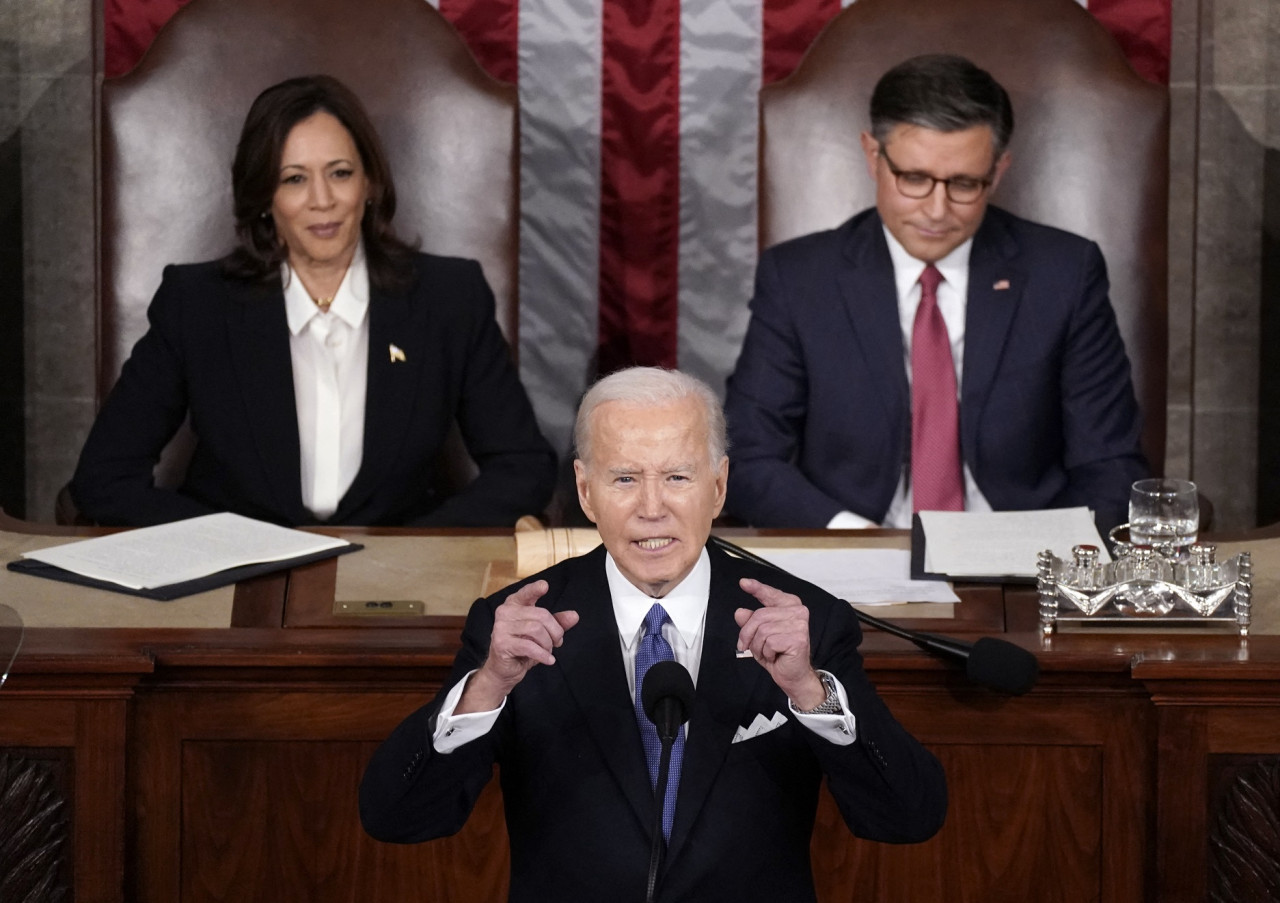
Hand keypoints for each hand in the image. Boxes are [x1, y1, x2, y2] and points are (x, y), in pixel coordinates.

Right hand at [457, 580, 578, 713]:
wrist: (504, 670)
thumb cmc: (523, 647)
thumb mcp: (543, 633)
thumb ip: (557, 622)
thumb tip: (574, 615)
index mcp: (514, 604)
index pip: (525, 593)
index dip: (535, 589)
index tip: (545, 586)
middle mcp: (505, 612)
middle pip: (540, 615)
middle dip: (555, 631)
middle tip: (557, 642)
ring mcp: (500, 627)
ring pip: (536, 630)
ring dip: (548, 644)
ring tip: (548, 651)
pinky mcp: (501, 643)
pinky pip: (529, 646)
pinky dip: (543, 654)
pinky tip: (548, 660)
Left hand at [734, 578, 825, 709]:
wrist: (793, 675)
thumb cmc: (778, 654)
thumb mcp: (759, 636)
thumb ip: (750, 622)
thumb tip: (740, 612)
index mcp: (790, 606)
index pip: (770, 594)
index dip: (756, 588)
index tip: (744, 583)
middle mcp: (798, 612)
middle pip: (759, 615)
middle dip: (748, 634)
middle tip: (750, 647)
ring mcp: (799, 624)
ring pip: (762, 630)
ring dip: (758, 646)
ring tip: (767, 652)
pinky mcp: (798, 638)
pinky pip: (769, 642)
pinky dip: (766, 653)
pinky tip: (774, 656)